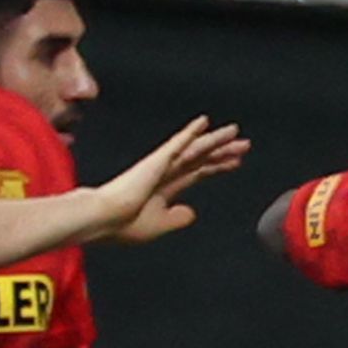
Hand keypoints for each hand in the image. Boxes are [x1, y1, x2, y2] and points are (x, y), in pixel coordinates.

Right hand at [93, 121, 250, 243]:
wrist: (103, 220)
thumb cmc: (124, 225)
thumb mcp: (160, 224)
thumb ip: (177, 217)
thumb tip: (191, 212)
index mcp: (165, 188)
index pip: (197, 173)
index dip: (216, 166)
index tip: (235, 162)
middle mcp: (166, 173)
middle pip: (201, 158)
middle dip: (223, 151)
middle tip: (244, 144)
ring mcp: (162, 165)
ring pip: (196, 148)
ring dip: (216, 140)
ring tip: (236, 132)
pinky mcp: (157, 161)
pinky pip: (178, 143)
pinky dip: (191, 132)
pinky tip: (204, 122)